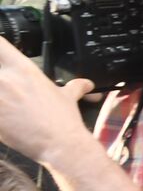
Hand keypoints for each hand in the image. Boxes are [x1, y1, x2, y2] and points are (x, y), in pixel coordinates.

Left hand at [0, 38, 93, 163]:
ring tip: (5, 106)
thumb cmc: (63, 121)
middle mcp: (5, 78)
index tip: (3, 60)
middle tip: (4, 90)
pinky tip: (3, 119)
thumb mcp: (69, 98)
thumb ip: (74, 87)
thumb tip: (86, 84)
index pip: (0, 44)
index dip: (0, 50)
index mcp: (23, 69)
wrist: (61, 146)